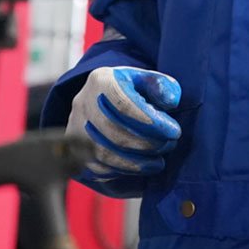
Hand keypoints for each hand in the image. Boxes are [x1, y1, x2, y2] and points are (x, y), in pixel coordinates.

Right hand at [66, 66, 181, 183]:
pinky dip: (122, 170)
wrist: (98, 99)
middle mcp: (82, 104)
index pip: (124, 104)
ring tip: (159, 161)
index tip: (174, 131)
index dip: (151, 121)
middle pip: (114, 130)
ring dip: (136, 162)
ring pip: (104, 152)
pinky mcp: (74, 151)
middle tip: (169, 145)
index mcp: (101, 81)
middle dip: (146, 143)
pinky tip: (143, 168)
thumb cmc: (128, 88)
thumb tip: (172, 101)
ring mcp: (74, 129)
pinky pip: (97, 167)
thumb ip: (160, 85)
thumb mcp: (144, 78)